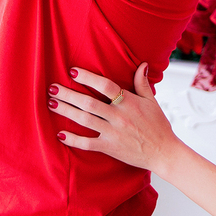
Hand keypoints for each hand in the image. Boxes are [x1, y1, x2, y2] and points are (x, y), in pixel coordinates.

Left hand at [48, 63, 179, 176]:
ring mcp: (113, 133)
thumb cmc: (158, 126)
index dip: (88, 78)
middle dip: (68, 94)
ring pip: (85, 120)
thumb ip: (142, 82)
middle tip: (52, 88)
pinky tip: (60, 134)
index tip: (72, 72)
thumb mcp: (152, 101)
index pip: (105, 86)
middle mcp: (119, 117)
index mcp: (129, 102)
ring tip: (51, 103)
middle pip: (89, 103)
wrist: (164, 152)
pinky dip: (73, 139)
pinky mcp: (109, 147)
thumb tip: (141, 64)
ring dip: (66, 111)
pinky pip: (87, 143)